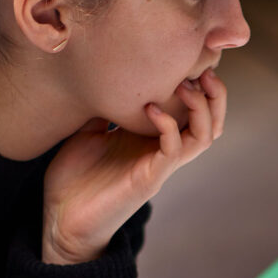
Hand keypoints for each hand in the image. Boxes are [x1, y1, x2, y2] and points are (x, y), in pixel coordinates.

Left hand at [41, 69, 228, 263]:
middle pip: (212, 123)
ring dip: (202, 109)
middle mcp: (165, 151)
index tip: (191, 59)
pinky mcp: (151, 179)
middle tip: (206, 70)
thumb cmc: (73, 178)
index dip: (201, 86)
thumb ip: (105, 108)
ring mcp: (161, 166)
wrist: (61, 219)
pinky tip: (151, 108)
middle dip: (216, 95)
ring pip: (204, 136)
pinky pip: (173, 150)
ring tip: (187, 86)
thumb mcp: (88, 131)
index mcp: (154, 138)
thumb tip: (104, 77)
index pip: (194, 111)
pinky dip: (169, 126)